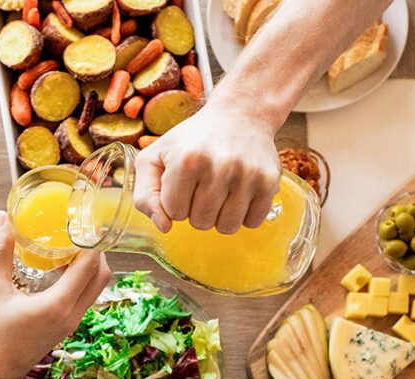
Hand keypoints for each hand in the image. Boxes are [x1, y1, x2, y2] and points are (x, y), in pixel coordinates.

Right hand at [0, 211, 111, 378]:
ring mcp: (72, 322)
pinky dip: (81, 278)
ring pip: (95, 287)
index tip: (80, 220)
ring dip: (89, 264)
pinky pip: (84, 296)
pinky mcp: (66, 326)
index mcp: (58, 305)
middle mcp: (72, 314)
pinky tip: (60, 267)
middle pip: (101, 275)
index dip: (89, 239)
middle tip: (77, 230)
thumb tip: (2, 219)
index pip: (90, 265)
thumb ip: (0, 252)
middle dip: (94, 249)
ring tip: (68, 245)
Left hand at [133, 102, 281, 234]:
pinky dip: (244, 215)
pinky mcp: (269, 182)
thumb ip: (145, 195)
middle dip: (197, 210)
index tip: (182, 183)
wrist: (239, 115)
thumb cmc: (192, 140)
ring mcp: (247, 175)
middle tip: (202, 185)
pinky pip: (252, 222)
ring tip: (220, 192)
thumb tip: (164, 226)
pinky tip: (239, 194)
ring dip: (220, 216)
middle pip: (200, 222)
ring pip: (226, 227)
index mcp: (186, 161)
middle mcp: (218, 167)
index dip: (175, 201)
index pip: (174, 212)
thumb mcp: (154, 157)